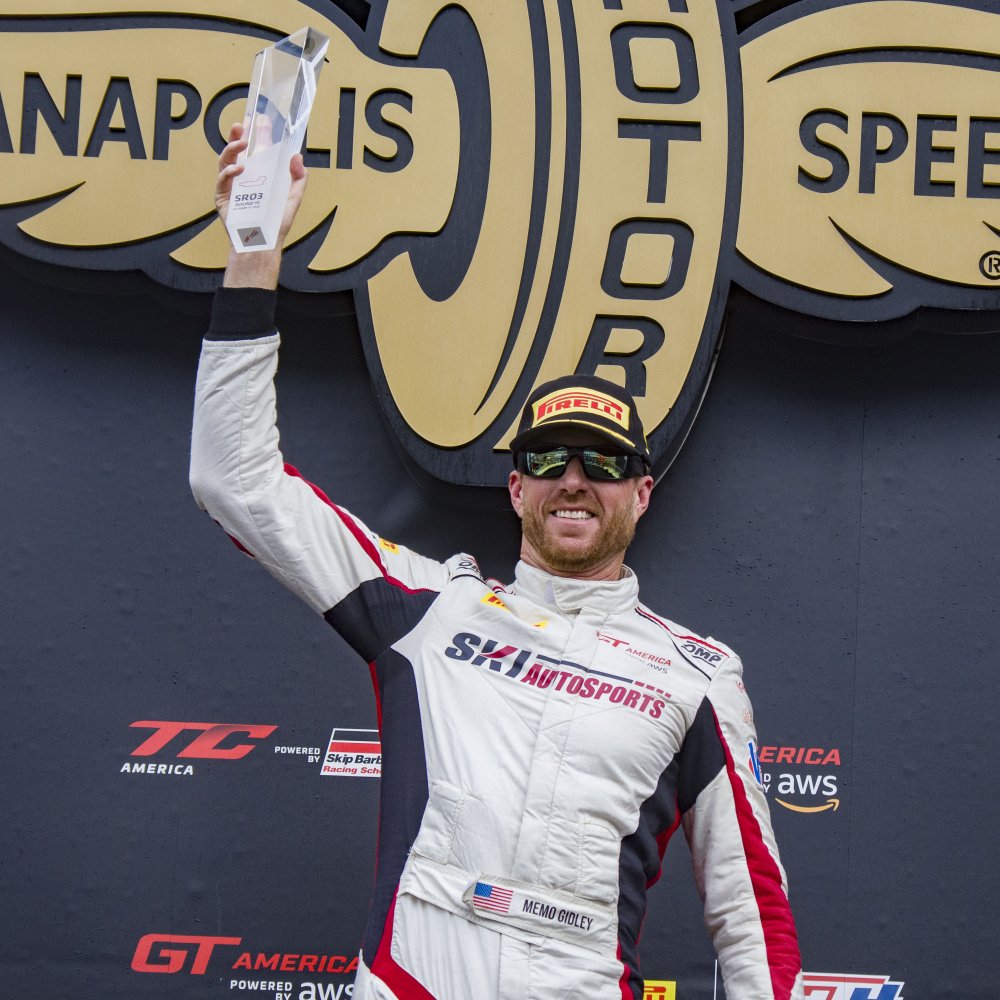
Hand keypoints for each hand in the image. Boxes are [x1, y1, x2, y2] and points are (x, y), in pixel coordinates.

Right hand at [217, 121, 308, 287]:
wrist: (263, 244)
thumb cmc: (276, 224)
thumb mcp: (292, 199)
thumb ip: (298, 179)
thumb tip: (297, 156)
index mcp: (258, 175)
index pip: (255, 150)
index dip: (255, 134)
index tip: (257, 119)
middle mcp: (243, 178)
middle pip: (236, 151)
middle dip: (236, 135)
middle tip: (242, 124)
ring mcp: (230, 186)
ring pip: (225, 160)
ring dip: (232, 148)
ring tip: (242, 143)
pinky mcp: (222, 197)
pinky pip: (222, 179)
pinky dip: (229, 171)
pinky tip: (239, 168)